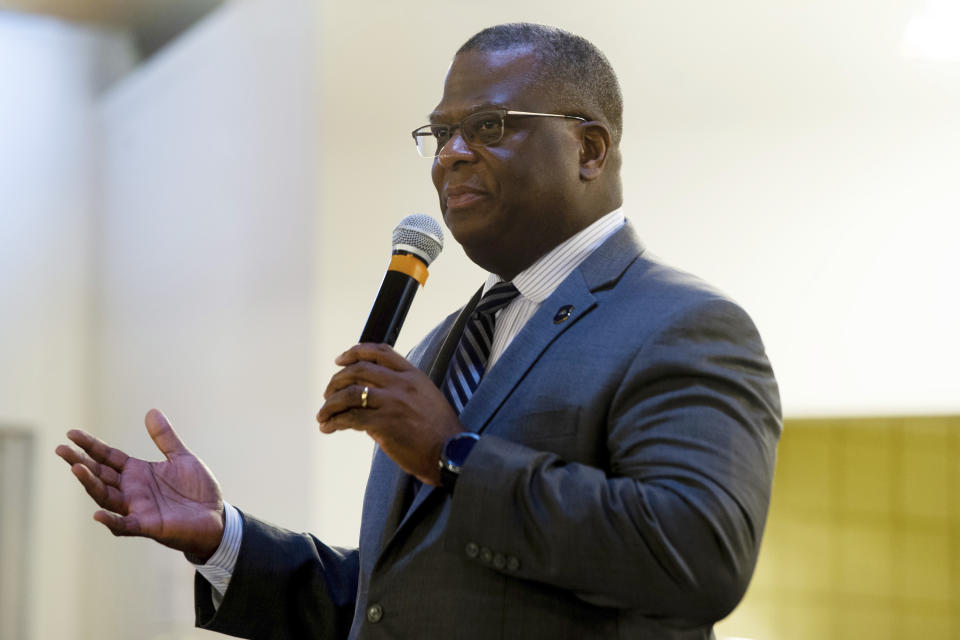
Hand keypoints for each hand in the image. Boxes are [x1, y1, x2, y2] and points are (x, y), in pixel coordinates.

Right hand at [55, 409, 224, 562]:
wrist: (216, 517)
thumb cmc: (197, 489)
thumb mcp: (182, 458)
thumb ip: (165, 438)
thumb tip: (151, 411)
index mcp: (138, 472)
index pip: (108, 457)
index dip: (90, 446)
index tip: (71, 433)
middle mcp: (132, 490)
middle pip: (100, 474)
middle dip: (80, 462)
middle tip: (61, 448)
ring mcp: (137, 508)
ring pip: (106, 496)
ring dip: (90, 484)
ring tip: (75, 468)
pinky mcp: (149, 525)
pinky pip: (125, 524)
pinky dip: (111, 520)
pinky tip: (97, 514)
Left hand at [317, 343, 464, 485]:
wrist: (452, 453)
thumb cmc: (440, 431)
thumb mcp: (426, 398)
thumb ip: (400, 391)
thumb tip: (370, 398)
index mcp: (413, 375)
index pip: (380, 352)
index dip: (355, 352)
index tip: (340, 360)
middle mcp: (401, 384)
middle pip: (358, 370)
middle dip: (336, 381)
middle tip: (327, 394)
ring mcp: (393, 402)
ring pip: (350, 393)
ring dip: (330, 404)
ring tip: (323, 414)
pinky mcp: (384, 424)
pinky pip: (351, 418)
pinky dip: (334, 422)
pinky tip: (329, 427)